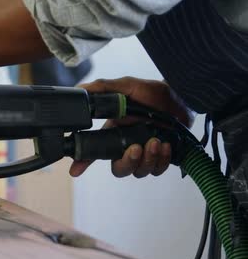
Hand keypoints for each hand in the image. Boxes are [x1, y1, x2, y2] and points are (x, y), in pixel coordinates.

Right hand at [69, 77, 193, 177]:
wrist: (182, 97)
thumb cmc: (153, 93)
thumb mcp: (126, 86)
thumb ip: (103, 88)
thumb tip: (81, 88)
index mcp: (114, 132)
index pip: (94, 151)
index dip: (83, 162)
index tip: (75, 171)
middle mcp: (127, 146)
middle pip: (118, 169)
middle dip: (127, 162)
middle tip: (136, 148)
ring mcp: (144, 154)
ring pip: (138, 171)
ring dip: (148, 159)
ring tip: (156, 141)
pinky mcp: (162, 158)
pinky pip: (157, 170)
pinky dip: (162, 160)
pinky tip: (166, 145)